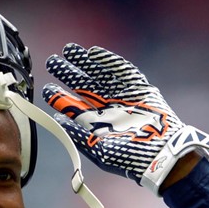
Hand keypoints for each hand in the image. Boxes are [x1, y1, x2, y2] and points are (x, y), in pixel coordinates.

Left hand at [42, 43, 208, 193]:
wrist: (161, 153)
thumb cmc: (130, 157)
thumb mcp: (99, 149)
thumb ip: (79, 134)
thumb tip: (57, 119)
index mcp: (96, 122)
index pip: (73, 106)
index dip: (59, 96)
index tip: (47, 88)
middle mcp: (107, 106)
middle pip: (83, 85)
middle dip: (67, 73)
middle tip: (51, 62)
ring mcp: (122, 95)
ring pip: (99, 73)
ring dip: (84, 62)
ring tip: (68, 50)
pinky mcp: (138, 87)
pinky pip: (121, 70)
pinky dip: (108, 61)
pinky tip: (93, 52)